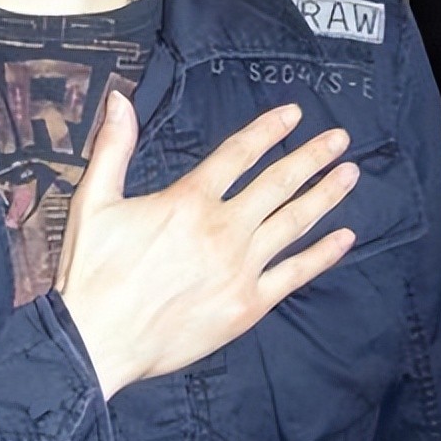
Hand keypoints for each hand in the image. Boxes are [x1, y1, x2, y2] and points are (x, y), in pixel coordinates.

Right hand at [54, 92, 357, 398]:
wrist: (95, 340)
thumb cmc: (91, 273)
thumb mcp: (94, 201)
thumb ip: (114, 147)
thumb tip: (119, 100)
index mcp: (188, 200)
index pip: (239, 153)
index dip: (269, 129)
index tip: (294, 115)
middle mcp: (223, 229)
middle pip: (278, 183)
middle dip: (312, 156)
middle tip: (339, 139)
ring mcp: (240, 268)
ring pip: (294, 222)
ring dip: (325, 194)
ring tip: (349, 173)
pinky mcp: (248, 305)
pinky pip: (295, 274)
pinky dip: (323, 254)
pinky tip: (344, 237)